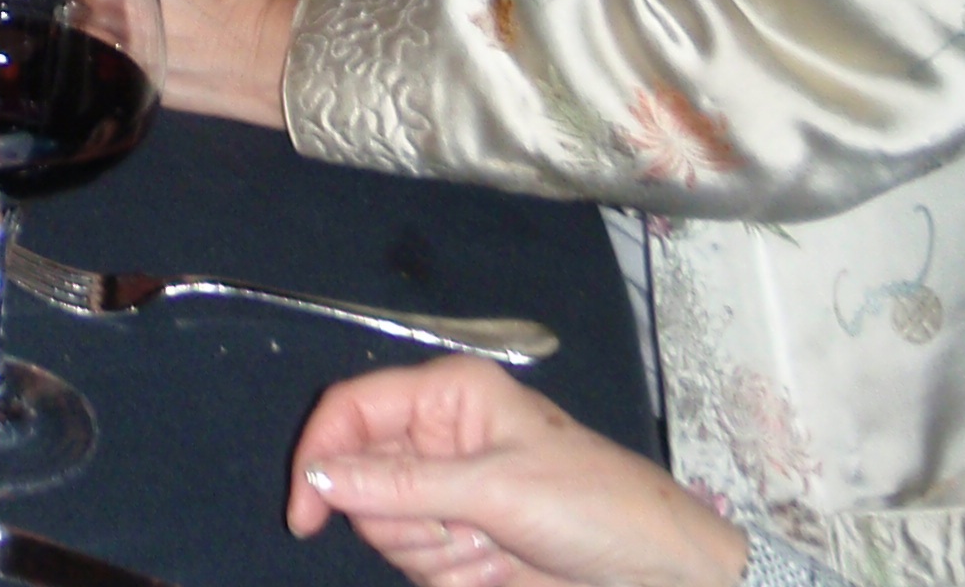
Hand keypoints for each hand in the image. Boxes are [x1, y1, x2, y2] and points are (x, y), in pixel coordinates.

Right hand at [289, 356, 749, 586]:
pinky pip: (414, 560)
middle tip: (463, 530)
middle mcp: (438, 435)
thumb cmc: (593, 506)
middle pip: (360, 478)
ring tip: (493, 548)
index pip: (352, 410)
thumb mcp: (496, 490)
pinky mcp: (458, 539)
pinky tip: (497, 566)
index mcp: (448, 395)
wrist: (659, 575)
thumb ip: (401, 485)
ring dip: (432, 550)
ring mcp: (447, 491)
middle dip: (402, 517)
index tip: (305, 515)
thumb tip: (319, 479)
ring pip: (383, 526)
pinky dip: (447, 572)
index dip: (320, 457)